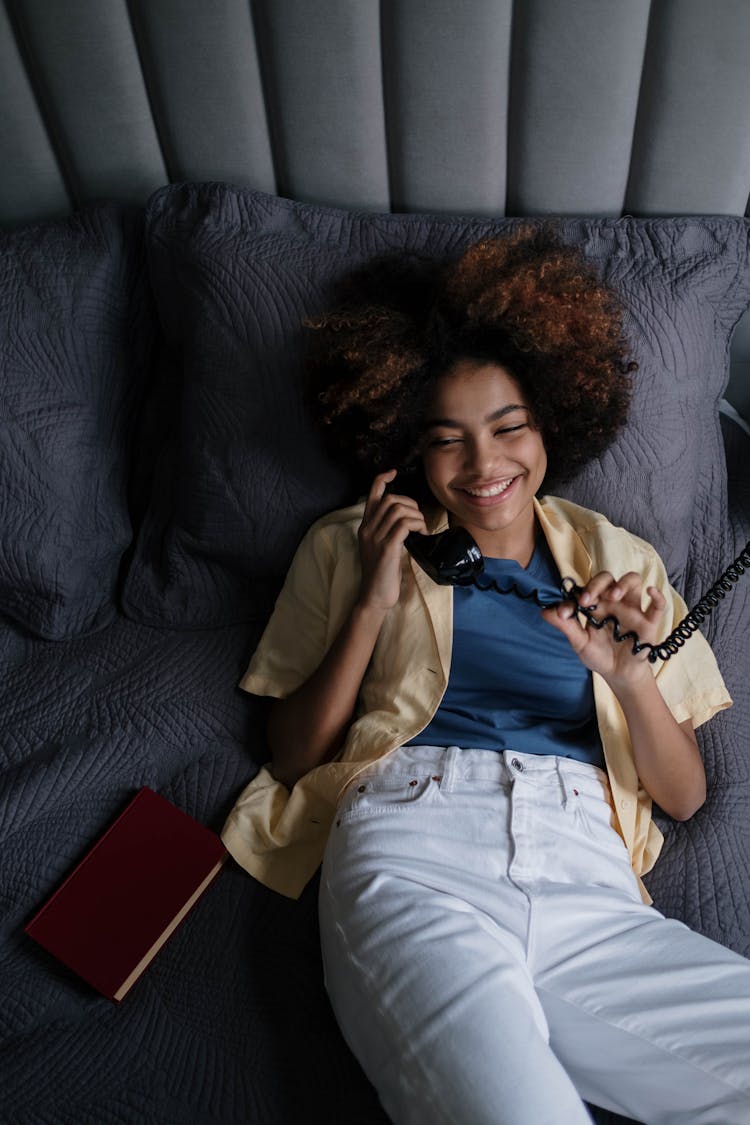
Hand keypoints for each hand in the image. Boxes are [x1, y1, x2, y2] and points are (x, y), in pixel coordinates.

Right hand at [357, 470, 427, 610]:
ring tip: (421, 529)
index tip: (394, 472)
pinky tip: (422, 534)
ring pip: (399, 510)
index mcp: (365, 526)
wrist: (374, 597)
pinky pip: (404, 524)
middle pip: (391, 499)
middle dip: (411, 504)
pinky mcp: (387, 548)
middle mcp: (368, 529)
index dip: (383, 478)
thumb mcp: (380, 547)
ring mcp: (376, 538)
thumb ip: (387, 531)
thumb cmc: (381, 574)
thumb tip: (406, 519)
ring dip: (417, 516)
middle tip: (419, 520)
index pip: (372, 494)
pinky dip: (417, 524)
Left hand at [541, 571, 667, 687]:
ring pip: (632, 581)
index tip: (564, 613)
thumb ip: (565, 626)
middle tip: (587, 599)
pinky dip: (657, 596)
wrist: (618, 675)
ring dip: (623, 583)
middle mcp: (613, 602)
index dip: (573, 598)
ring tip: (614, 595)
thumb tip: (544, 611)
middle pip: (608, 579)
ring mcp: (631, 610)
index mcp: (595, 605)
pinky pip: (657, 605)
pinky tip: (650, 591)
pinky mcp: (648, 622)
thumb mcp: (579, 642)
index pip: (584, 590)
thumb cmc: (599, 655)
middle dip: (597, 584)